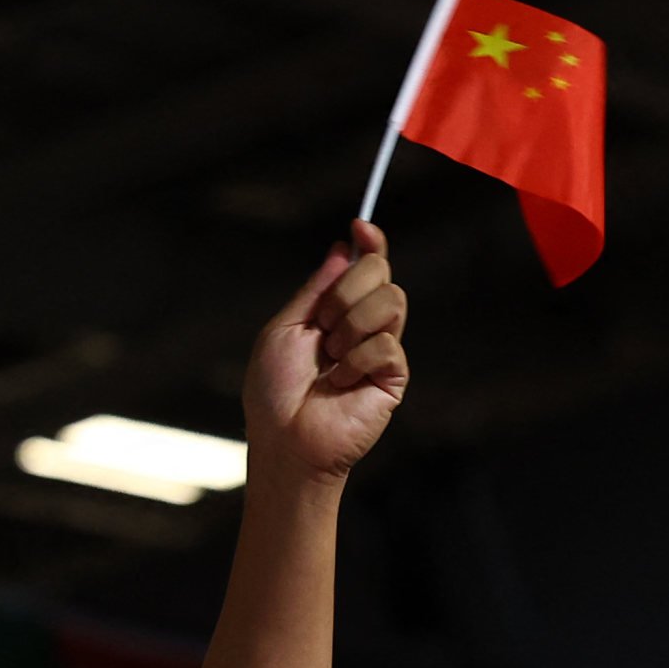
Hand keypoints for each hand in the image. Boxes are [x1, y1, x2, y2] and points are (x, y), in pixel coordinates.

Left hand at [240, 221, 408, 485]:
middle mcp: (363, 325)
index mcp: (336, 311)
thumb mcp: (284, 329)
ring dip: (352, 324)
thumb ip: (315, 289)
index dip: (370, 242)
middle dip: (347, 291)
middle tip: (323, 326)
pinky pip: (387, 343)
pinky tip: (341, 383)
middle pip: (380, 272)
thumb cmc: (274, 392)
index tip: (360, 226)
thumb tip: (343, 249)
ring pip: (392, 299)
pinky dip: (357, 360)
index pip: (366, 266)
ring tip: (331, 358)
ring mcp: (381, 349)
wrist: (285, 440)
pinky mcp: (394, 376)